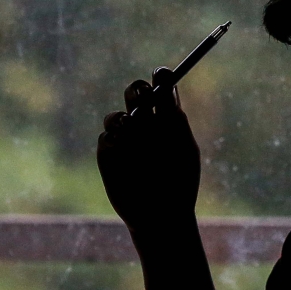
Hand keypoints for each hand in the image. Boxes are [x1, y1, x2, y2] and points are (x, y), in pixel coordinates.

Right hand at [97, 67, 200, 234]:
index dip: (160, 77)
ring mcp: (124, 138)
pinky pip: (106, 138)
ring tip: (135, 134)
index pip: (161, 86)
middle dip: (137, 92)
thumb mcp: (183, 148)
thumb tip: (166, 88)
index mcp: (168, 118)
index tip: (161, 75)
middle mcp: (145, 123)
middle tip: (144, 98)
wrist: (162, 214)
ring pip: (116, 115)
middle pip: (135, 93)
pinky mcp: (108, 154)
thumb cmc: (181, 182)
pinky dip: (116, 143)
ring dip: (124, 120)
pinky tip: (127, 158)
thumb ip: (175, 120)